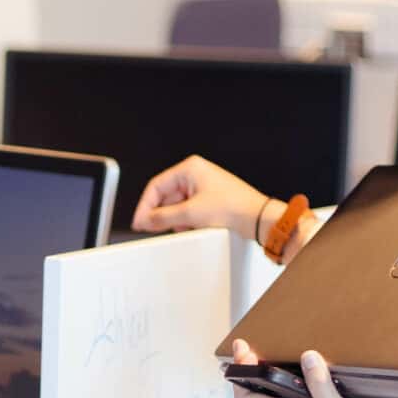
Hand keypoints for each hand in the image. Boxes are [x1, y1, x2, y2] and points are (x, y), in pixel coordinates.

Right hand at [131, 154, 268, 239]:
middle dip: (164, 215)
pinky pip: (187, 211)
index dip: (145, 206)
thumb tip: (145, 220)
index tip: (140, 222)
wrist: (257, 219)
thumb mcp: (190, 214)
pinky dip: (187, 221)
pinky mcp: (208, 200)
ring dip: (177, 220)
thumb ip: (162, 217)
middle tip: (157, 228)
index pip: (156, 186)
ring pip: (176, 206)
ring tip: (187, 226)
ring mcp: (202, 187)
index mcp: (190, 168)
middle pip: (165, 197)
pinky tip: (195, 227)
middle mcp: (196, 175)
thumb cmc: (234, 207)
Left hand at [228, 341, 397, 397]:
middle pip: (257, 397)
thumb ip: (320, 384)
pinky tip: (303, 380)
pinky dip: (288, 389)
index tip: (243, 350)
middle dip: (252, 372)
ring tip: (274, 360)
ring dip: (270, 381)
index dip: (239, 374)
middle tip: (254, 349)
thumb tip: (308, 357)